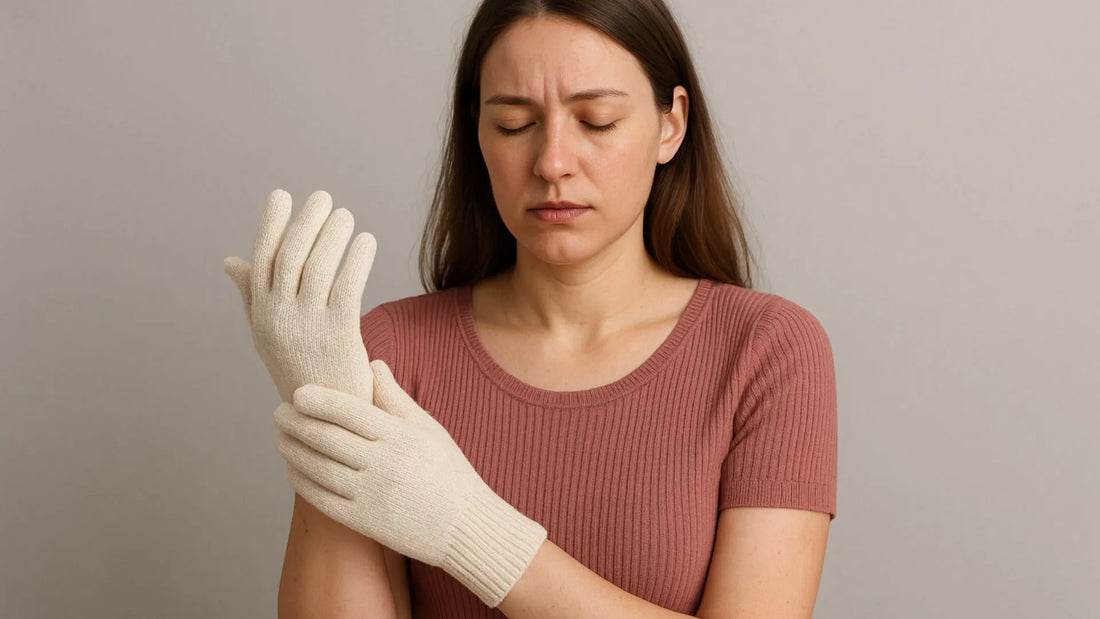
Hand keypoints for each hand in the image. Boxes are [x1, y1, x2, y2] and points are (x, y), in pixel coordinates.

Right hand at [223, 189, 376, 402]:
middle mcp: (279, 317)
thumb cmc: (299, 371)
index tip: (281, 196)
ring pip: (319, 266)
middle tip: (323, 198)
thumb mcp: (267, 334)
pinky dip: (357, 258)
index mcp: (262, 314)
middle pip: (290, 256)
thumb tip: (232, 261)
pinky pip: (348, 285)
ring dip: (334, 234)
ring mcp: (307, 326)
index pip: (262, 259)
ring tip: (347, 216)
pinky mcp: (339, 334)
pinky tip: (367, 241)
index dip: (271, 224)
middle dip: (306, 222)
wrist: (325, 420)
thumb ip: (252, 296)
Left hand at [273, 359, 547, 607]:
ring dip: (292, 450)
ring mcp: (371, 495)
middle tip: (279, 411)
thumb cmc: (448, 471)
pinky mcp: (363, 521)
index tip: (298, 392)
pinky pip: (321, 499)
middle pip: (326, 438)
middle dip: (296, 422)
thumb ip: (395, 398)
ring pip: (317, 468)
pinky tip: (293, 469)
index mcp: (400, 437)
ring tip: (281, 437)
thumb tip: (371, 365)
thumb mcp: (429, 429)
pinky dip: (301, 482)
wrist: (464, 527)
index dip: (319, 400)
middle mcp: (383, 464)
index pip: (349, 412)